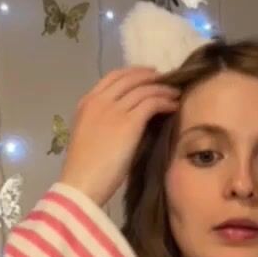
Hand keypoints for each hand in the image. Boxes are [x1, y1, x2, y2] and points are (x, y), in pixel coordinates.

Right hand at [59, 67, 179, 206]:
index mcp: (87, 103)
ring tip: (175, 94)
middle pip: (130, 78)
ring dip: (163, 89)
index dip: (134, 73)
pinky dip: (165, 102)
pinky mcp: (129, 122)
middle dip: (151, 77)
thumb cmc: (86, 168)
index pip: (113, 77)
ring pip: (144, 89)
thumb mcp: (90, 134)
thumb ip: (105, 120)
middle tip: (167, 81)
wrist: (82, 183)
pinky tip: (174, 107)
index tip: (148, 75)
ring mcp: (114, 109)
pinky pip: (152, 103)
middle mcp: (100, 100)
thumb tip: (130, 115)